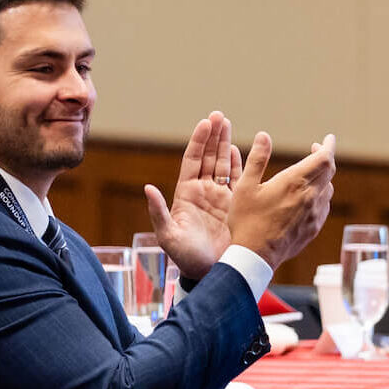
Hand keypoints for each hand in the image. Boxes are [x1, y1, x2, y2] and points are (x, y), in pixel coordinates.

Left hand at [144, 111, 244, 279]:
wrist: (209, 273)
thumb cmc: (185, 258)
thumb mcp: (168, 236)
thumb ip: (159, 212)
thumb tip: (148, 188)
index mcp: (186, 194)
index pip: (192, 160)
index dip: (199, 141)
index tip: (205, 123)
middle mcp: (202, 192)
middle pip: (208, 157)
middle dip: (213, 136)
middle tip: (219, 115)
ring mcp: (219, 198)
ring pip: (222, 164)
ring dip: (225, 144)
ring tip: (227, 123)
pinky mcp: (235, 206)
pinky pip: (237, 180)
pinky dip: (238, 164)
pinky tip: (240, 150)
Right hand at [226, 132, 335, 269]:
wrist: (255, 256)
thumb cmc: (247, 220)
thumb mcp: (245, 186)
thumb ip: (257, 159)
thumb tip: (264, 136)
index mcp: (294, 182)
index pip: (324, 158)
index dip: (328, 146)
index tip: (328, 138)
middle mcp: (310, 197)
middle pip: (329, 171)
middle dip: (324, 158)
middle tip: (315, 150)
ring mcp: (314, 214)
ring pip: (327, 189)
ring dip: (322, 177)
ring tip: (309, 174)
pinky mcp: (313, 229)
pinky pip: (324, 207)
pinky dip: (320, 196)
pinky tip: (307, 198)